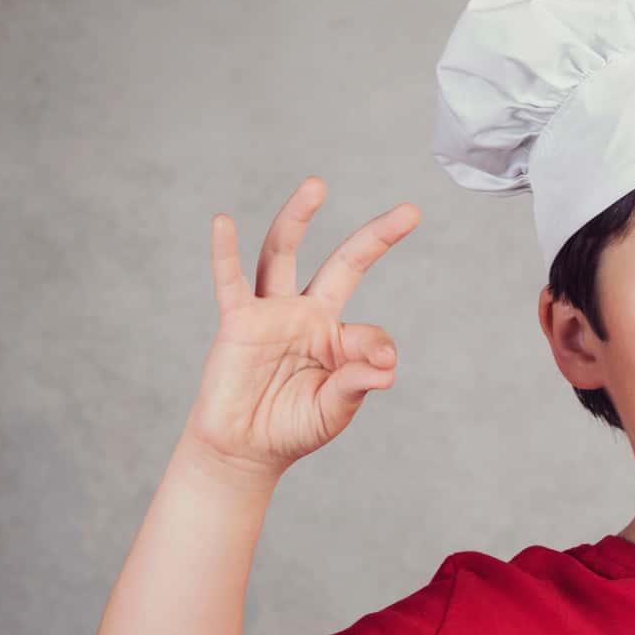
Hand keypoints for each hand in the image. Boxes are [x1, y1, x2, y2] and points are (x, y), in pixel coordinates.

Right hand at [183, 177, 418, 482]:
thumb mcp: (335, 409)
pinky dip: (225, 253)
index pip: (370, 331)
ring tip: (317, 186)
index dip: (378, 350)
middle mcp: (307, 315)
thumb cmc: (293, 427)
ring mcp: (272, 314)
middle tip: (410, 210)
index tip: (382, 368)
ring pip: (283, 254)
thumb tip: (387, 366)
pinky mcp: (238, 323)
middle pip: (344, 264)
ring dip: (298, 219)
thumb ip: (356, 383)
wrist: (245, 449)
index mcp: (338, 337)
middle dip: (376, 238)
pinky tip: (223, 223)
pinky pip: (231, 282)